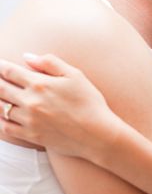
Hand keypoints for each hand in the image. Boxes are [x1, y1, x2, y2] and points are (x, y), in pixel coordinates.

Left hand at [0, 54, 122, 157]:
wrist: (98, 134)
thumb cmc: (90, 103)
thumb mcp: (76, 76)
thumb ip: (51, 63)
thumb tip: (27, 57)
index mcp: (40, 84)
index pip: (10, 71)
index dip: (0, 66)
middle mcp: (30, 101)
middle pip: (0, 88)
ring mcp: (28, 120)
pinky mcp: (30, 136)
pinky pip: (5, 128)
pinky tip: (0, 116)